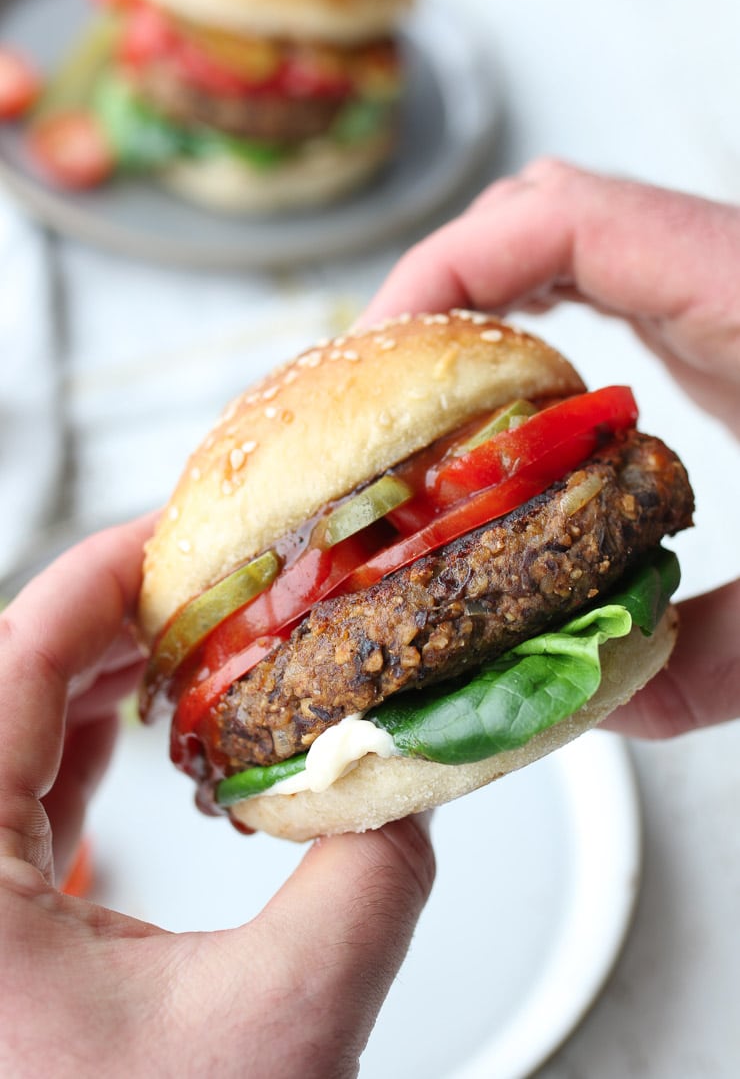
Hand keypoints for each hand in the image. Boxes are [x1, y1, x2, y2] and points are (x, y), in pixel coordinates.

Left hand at [0, 520, 434, 1076]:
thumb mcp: (277, 1038)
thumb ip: (364, 890)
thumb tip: (407, 793)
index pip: (15, 656)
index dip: (107, 573)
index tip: (187, 536)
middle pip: (12, 683)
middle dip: (118, 621)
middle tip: (215, 586)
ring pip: (11, 738)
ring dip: (102, 681)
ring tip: (193, 646)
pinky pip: (17, 802)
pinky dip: (84, 752)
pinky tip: (147, 741)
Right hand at [363, 158, 739, 739]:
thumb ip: (728, 656)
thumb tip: (607, 699)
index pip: (562, 219)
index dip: (445, 270)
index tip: (382, 354)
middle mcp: (731, 282)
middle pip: (542, 224)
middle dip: (441, 300)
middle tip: (384, 400)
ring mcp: (724, 303)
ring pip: (564, 258)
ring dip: (479, 323)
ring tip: (425, 416)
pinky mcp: (726, 338)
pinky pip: (601, 302)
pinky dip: (533, 345)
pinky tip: (515, 426)